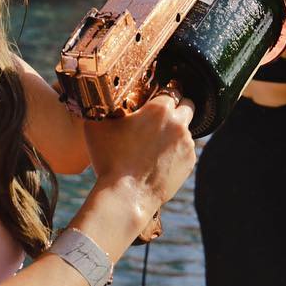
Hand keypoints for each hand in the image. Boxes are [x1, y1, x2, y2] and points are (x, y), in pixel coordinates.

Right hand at [82, 92, 195, 229]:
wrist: (126, 195)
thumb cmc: (109, 159)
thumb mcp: (96, 125)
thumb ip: (104, 107)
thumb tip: (100, 99)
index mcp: (160, 109)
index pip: (171, 90)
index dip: (163, 94)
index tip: (156, 99)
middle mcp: (178, 123)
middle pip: (188, 104)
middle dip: (178, 107)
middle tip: (163, 116)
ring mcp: (187, 143)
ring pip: (186, 129)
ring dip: (175, 131)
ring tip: (155, 143)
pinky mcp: (190, 162)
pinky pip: (185, 149)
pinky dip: (176, 151)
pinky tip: (159, 159)